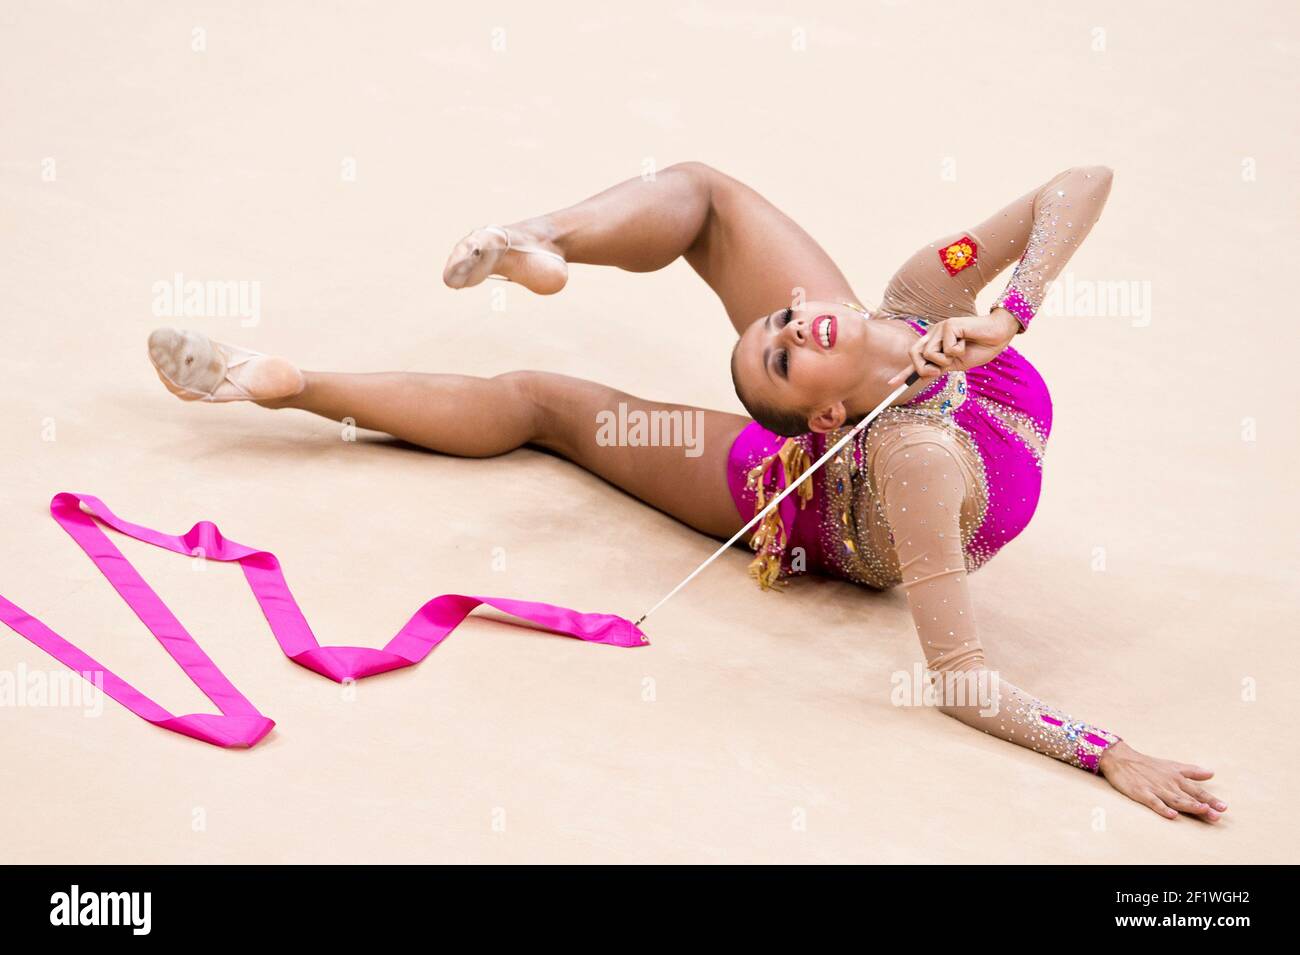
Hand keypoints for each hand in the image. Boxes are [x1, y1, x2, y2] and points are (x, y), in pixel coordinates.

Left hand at [887, 309, 1020, 385]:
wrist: (997, 336)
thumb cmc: (980, 348)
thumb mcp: (956, 364)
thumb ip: (939, 368)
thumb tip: (922, 375)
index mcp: (934, 345)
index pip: (915, 359)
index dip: (904, 373)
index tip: (892, 384)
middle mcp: (933, 335)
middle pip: (915, 355)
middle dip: (925, 367)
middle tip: (942, 368)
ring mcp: (939, 328)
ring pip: (929, 354)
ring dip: (947, 359)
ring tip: (961, 349)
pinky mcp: (948, 324)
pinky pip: (946, 348)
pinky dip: (958, 350)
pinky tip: (966, 340)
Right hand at [1098, 741, 1226, 821]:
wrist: (1121, 758)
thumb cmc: (1148, 764)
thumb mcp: (1172, 765)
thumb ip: (1191, 771)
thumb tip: (1211, 773)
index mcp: (1176, 778)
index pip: (1196, 790)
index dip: (1210, 799)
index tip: (1224, 807)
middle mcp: (1168, 784)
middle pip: (1189, 797)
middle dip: (1204, 806)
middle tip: (1218, 815)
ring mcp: (1155, 789)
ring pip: (1175, 799)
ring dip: (1189, 806)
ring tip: (1202, 811)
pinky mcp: (1142, 793)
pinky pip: (1154, 802)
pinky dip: (1163, 808)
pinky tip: (1172, 815)